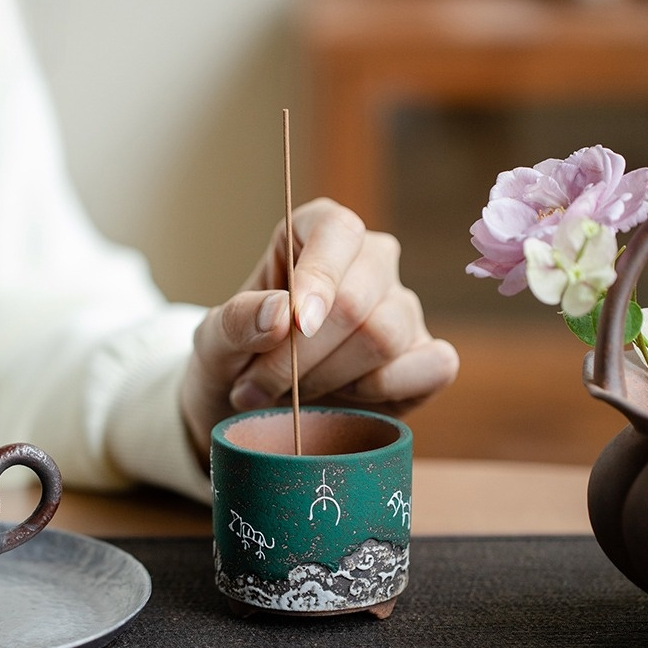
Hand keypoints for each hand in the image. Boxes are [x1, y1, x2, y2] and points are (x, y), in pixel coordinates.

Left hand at [181, 198, 458, 464]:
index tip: (293, 326)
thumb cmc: (236, 362)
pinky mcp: (426, 358)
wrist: (250, 415)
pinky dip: (386, 391)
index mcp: (318, 234)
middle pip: (357, 299)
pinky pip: (435, 365)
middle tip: (260, 385)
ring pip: (386, 335)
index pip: (336, 232)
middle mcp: (369, 263)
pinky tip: (346, 400)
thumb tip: (282, 313)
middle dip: (303, 355)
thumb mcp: (212, 343)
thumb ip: (237, 322)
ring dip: (330, 377)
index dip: (318, 277)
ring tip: (290, 397)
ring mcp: (402, 310)